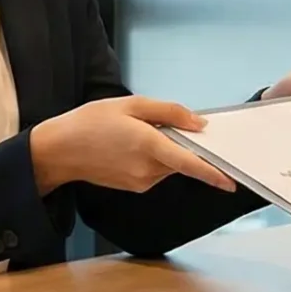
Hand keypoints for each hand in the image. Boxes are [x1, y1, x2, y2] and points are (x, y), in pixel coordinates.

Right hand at [27, 96, 239, 197]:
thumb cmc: (90, 122)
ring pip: (169, 165)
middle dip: (183, 145)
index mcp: (148, 146)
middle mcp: (147, 169)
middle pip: (181, 160)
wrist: (59, 151)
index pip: (189, 164)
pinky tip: (132, 146)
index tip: (231, 181)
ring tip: (136, 133)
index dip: (213, 173)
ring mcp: (141, 181)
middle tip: (163, 125)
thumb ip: (168, 113)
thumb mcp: (131, 104)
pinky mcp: (135, 187)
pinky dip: (154, 159)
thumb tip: (199, 124)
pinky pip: (156, 171)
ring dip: (166, 151)